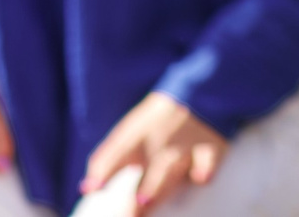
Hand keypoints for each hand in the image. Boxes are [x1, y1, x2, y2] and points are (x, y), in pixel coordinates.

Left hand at [80, 91, 227, 211]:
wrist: (202, 93)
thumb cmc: (159, 122)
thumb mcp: (132, 130)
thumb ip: (109, 158)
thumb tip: (87, 188)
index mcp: (137, 134)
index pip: (116, 151)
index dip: (103, 170)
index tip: (91, 187)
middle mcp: (160, 140)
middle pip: (145, 166)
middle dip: (134, 186)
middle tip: (127, 208)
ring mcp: (186, 145)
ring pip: (170, 167)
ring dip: (157, 184)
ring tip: (144, 200)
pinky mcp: (210, 150)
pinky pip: (208, 161)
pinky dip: (204, 170)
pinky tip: (200, 177)